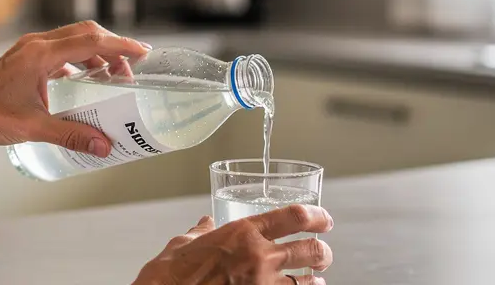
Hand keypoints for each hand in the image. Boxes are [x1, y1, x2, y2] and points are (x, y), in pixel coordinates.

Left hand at [0, 21, 150, 163]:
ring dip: (96, 53)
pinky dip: (79, 59)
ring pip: (73, 39)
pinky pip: (61, 50)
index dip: (120, 46)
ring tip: (113, 75)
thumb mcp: (33, 128)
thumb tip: (104, 145)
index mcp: (39, 55)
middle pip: (85, 33)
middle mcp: (35, 45)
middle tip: (133, 66)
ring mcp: (29, 49)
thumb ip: (72, 135)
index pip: (90, 42)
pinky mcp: (26, 58)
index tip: (142, 52)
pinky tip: (86, 78)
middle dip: (112, 46)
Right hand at [133, 205, 333, 284]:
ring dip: (314, 278)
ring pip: (308, 280)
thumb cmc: (171, 273)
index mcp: (243, 233)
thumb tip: (205, 224)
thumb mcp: (185, 243)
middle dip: (322, 251)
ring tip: (315, 277)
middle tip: (321, 252)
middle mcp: (259, 257)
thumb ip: (201, 231)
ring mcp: (262, 284)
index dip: (317, 216)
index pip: (294, 216)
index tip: (324, 219)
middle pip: (311, 250)